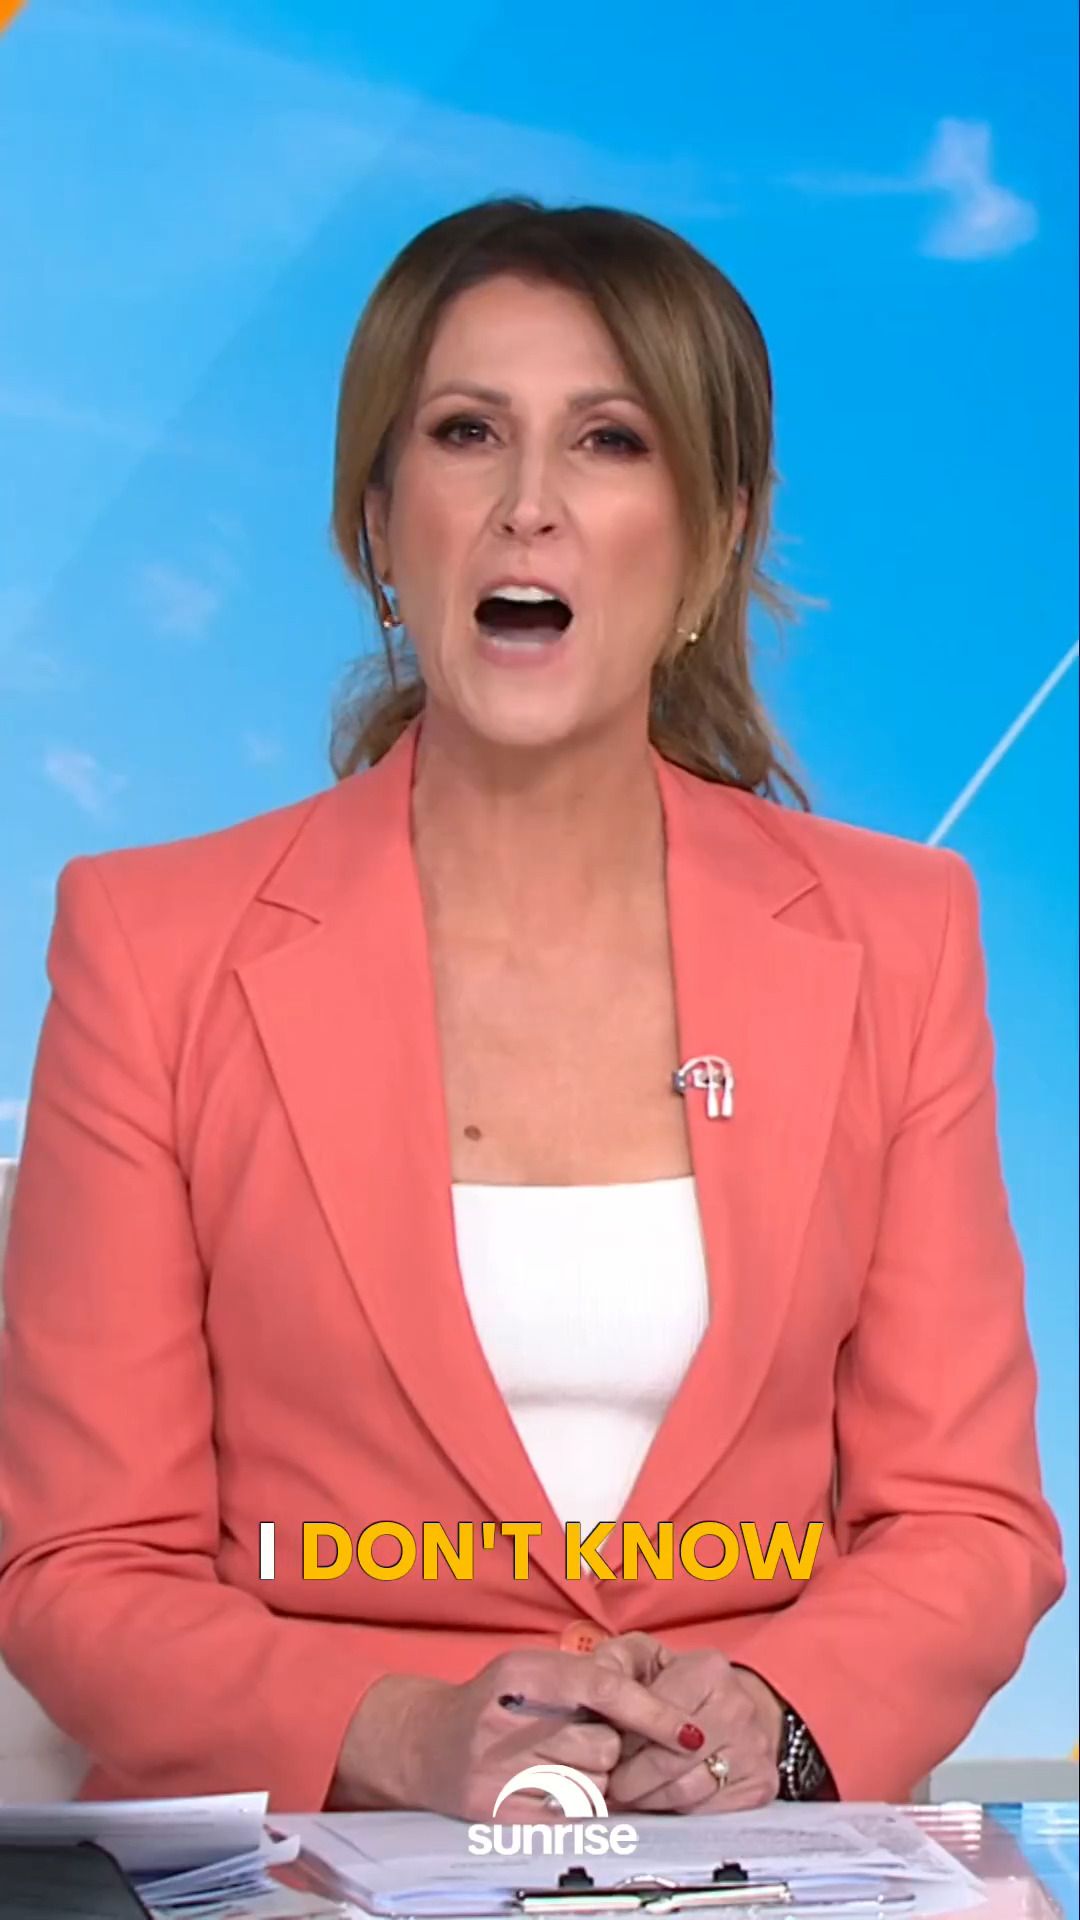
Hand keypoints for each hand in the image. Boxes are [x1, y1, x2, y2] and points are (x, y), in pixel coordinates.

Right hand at [330, 1646, 713, 1819]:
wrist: (426, 1743)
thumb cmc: (493, 1702)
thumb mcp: (532, 1671)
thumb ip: (586, 1679)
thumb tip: (656, 1708)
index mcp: (521, 1674)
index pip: (603, 1689)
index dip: (653, 1712)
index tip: (690, 1731)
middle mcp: (507, 1723)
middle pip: (604, 1749)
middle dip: (607, 1749)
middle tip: (578, 1741)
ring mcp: (499, 1773)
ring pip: (592, 1789)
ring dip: (592, 1782)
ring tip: (558, 1764)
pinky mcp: (498, 1815)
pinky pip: (568, 1820)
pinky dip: (573, 1808)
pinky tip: (548, 1789)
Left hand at [598, 1644, 782, 1813]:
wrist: (734, 1711)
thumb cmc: (675, 1686)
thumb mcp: (642, 1658)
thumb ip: (613, 1663)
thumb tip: (591, 1682)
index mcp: (709, 1669)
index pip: (656, 1715)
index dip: (623, 1739)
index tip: (603, 1753)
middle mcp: (739, 1707)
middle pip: (670, 1760)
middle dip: (631, 1778)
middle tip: (610, 1786)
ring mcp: (755, 1748)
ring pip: (687, 1791)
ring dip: (649, 1799)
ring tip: (628, 1795)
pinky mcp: (761, 1784)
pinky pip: (707, 1810)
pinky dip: (676, 1811)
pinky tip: (659, 1800)